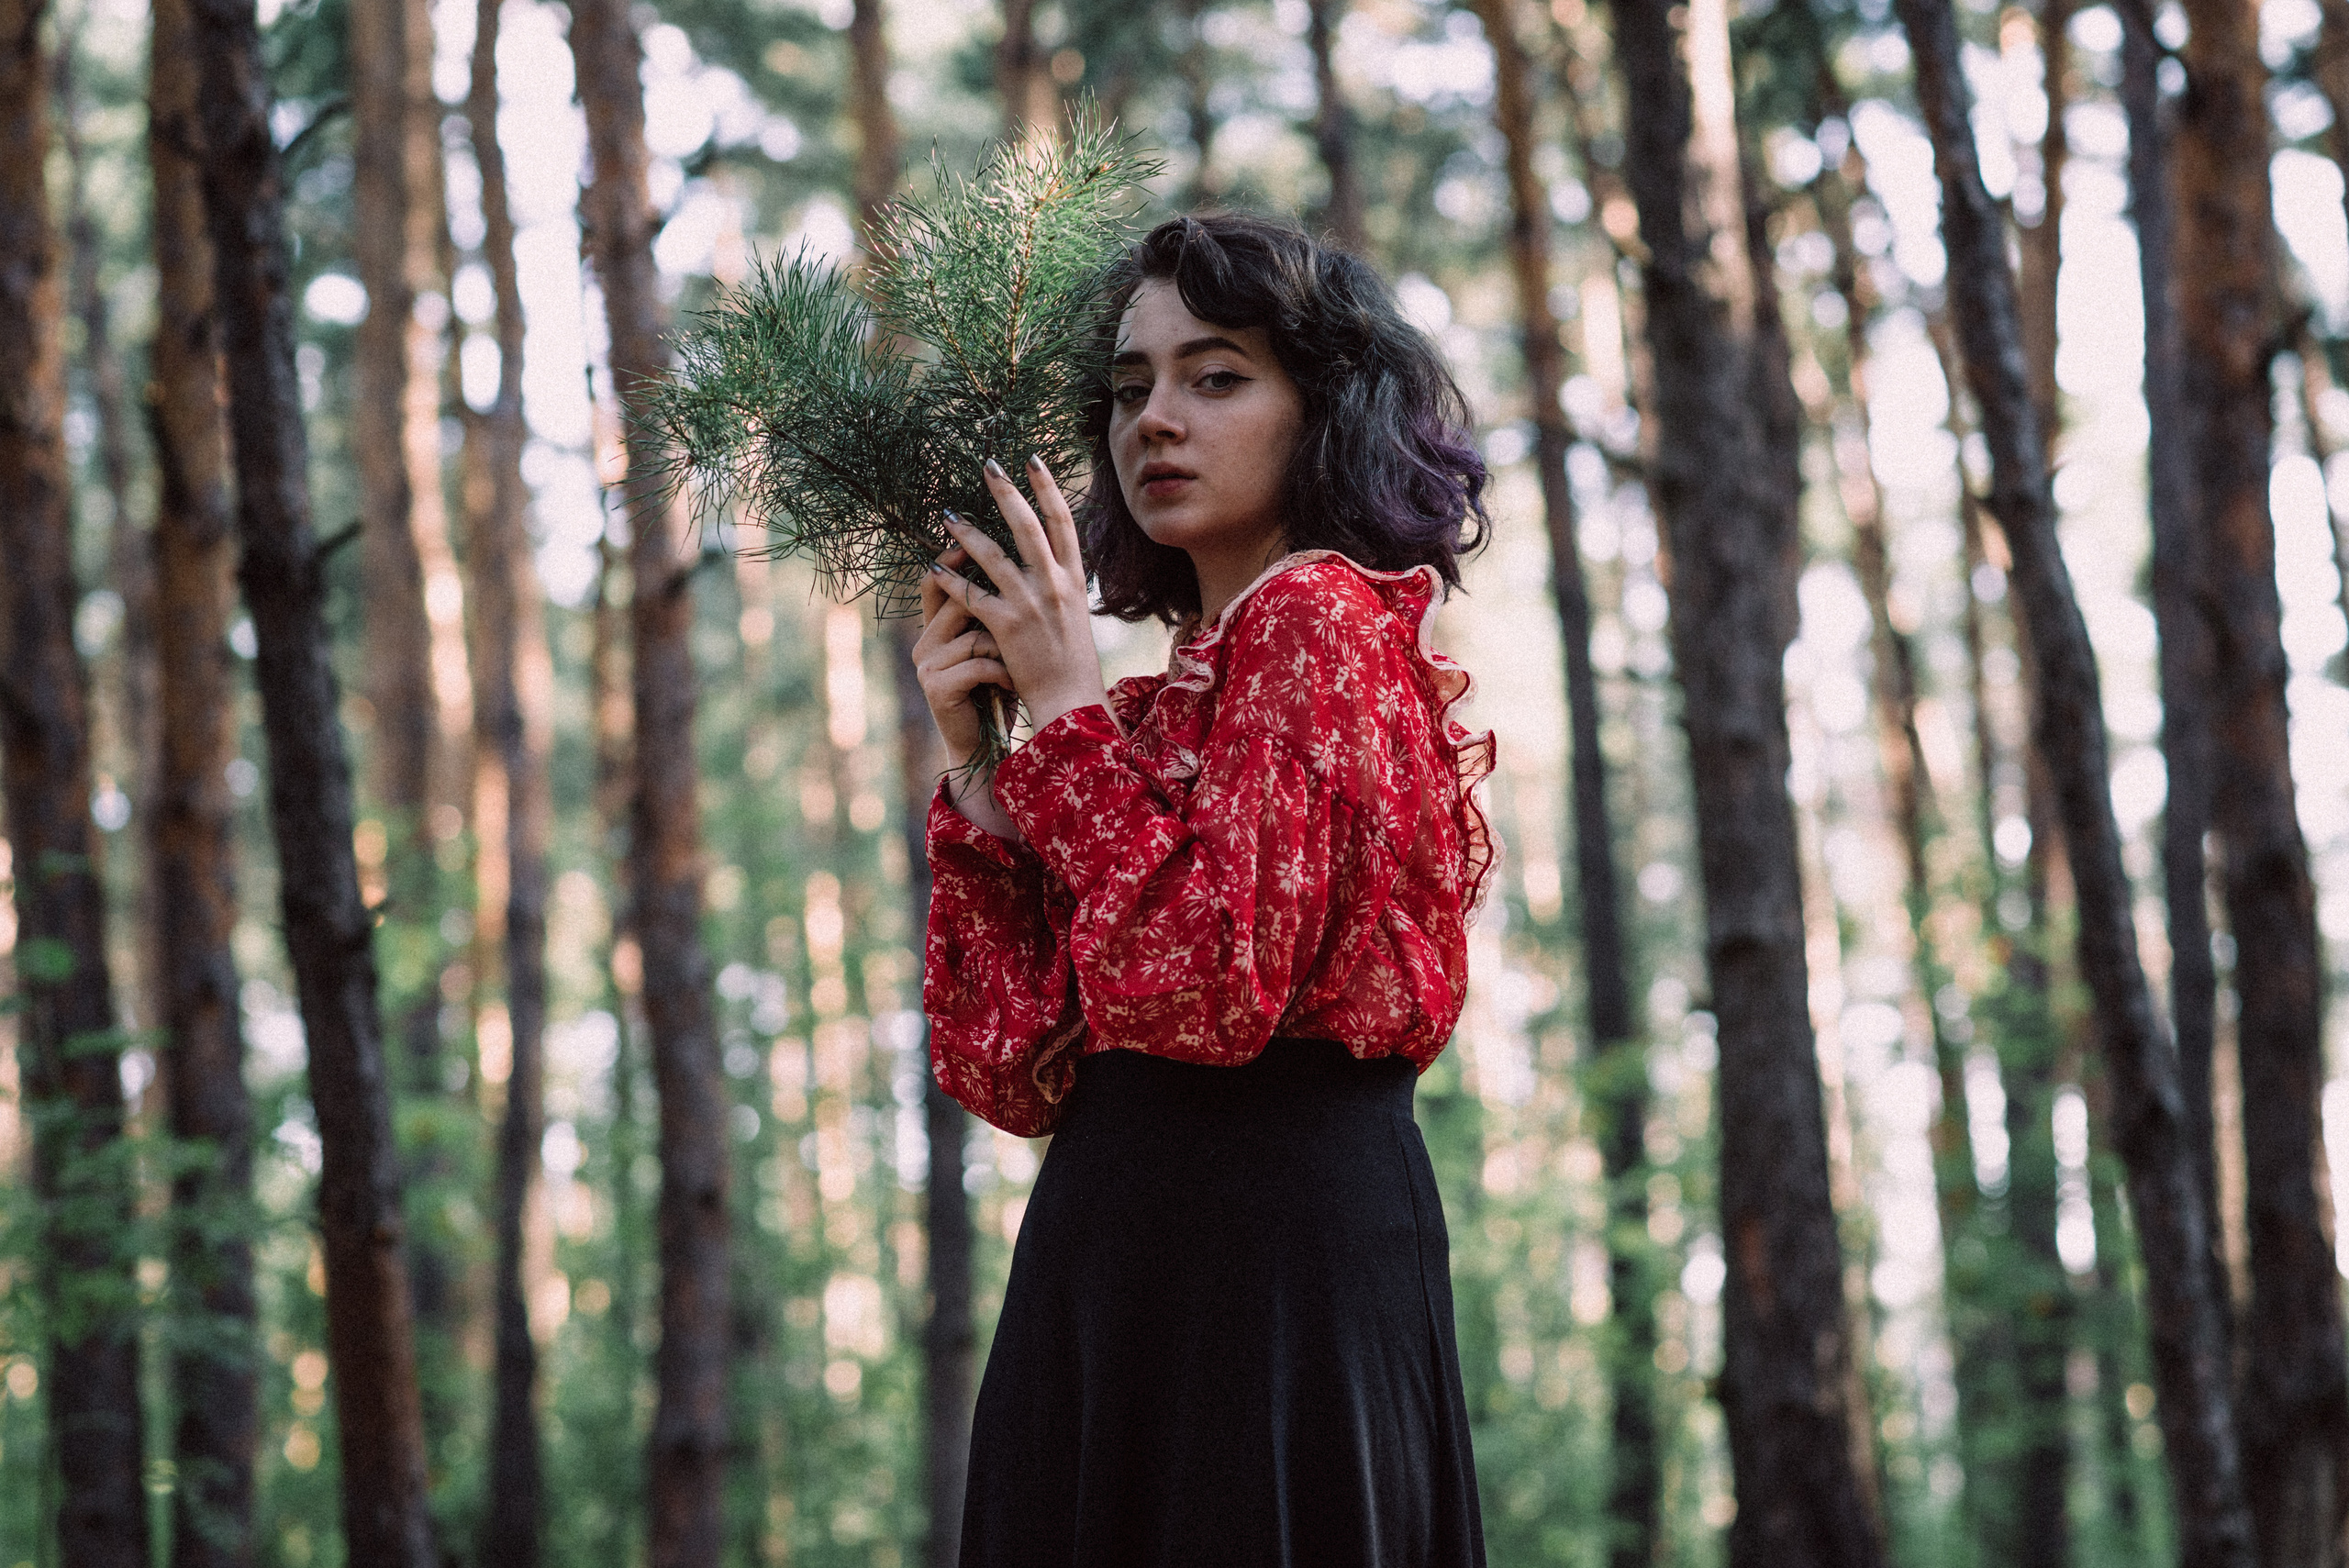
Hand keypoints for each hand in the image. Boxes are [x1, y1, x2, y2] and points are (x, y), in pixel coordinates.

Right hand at [914, 539, 1024, 838]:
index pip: (935, 582)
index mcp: (935, 628)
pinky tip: (1010, 684)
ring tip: (1018, 667)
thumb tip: (1015, 564)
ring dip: (1004, 650)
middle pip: (956, 603)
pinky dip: (1001, 672)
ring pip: (973, 635)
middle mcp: (924, 642)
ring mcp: (926, 665)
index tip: (980, 540)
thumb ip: (992, 611)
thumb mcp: (994, 645)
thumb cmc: (996, 689)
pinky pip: (976, 663)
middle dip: (993, 608)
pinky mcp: (936, 687)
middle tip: (1020, 616)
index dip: (953, 558)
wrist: (984, 743)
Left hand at [927, 456, 1108, 739]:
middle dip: (1006, 492)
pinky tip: (933, 567)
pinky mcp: (1006, 627)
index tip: (1033, 459)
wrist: (1071, 702)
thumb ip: (1062, 583)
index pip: (1063, 522)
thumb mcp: (1075, 614)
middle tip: (987, 465)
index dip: (1048, 488)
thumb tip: (1050, 554)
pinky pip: (971, 595)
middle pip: (1028, 526)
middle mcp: (1054, 586)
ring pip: (993, 556)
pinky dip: (951, 579)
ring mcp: (1030, 605)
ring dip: (966, 532)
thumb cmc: (1071, 661)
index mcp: (1073, 579)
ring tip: (945, 514)